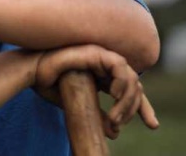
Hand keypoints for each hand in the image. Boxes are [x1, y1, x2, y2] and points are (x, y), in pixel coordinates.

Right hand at [34, 44, 158, 138]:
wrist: (33, 73)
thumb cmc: (51, 86)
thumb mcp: (79, 107)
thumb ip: (97, 116)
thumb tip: (115, 132)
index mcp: (104, 78)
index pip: (131, 91)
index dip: (143, 107)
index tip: (153, 125)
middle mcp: (106, 67)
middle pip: (136, 85)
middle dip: (137, 107)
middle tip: (120, 124)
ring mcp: (103, 58)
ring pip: (131, 77)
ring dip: (127, 99)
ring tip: (116, 117)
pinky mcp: (96, 52)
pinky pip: (119, 65)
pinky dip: (122, 80)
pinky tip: (115, 95)